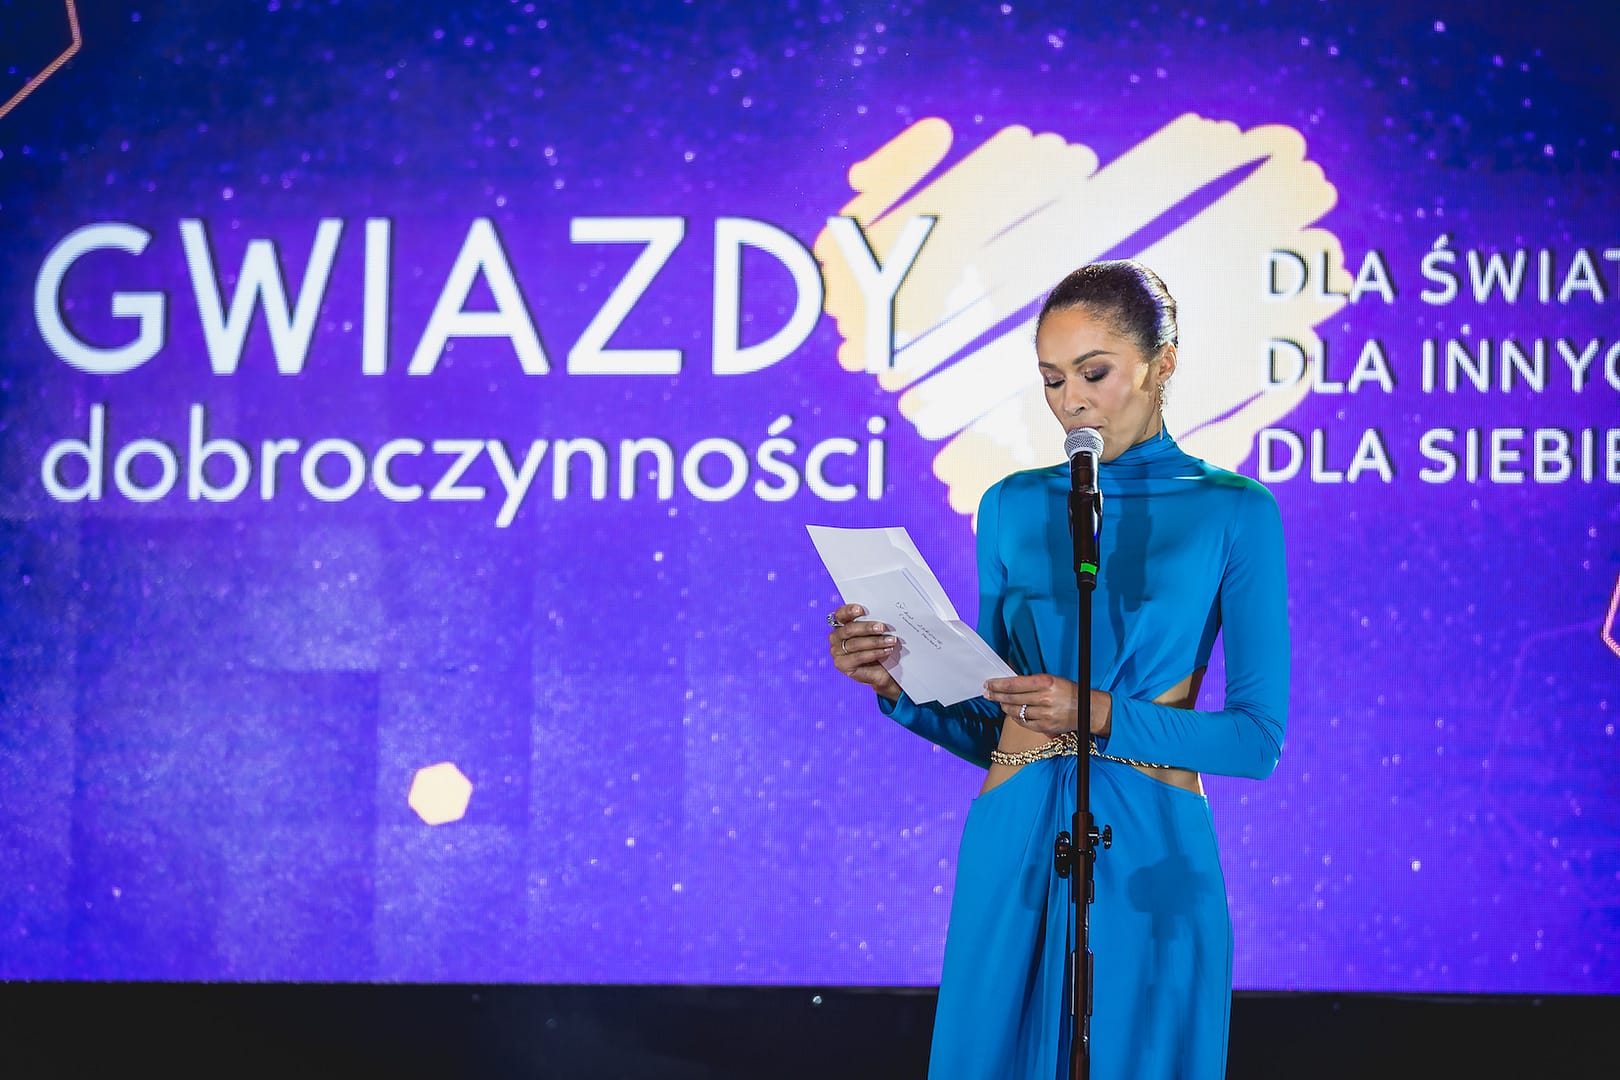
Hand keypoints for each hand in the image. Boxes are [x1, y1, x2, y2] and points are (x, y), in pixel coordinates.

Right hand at [827, 603, 901, 701]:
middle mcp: (835, 637)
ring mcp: (836, 652)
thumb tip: (882, 615)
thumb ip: (873, 623)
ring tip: (891, 641)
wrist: (882, 670)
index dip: (849, 610)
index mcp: (841, 624)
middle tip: (882, 627)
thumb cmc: (878, 647)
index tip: (861, 610)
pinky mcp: (841, 665)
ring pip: (855, 644)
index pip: (841, 614)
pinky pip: (858, 657)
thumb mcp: (876, 632)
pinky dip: (874, 653)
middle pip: (849, 629)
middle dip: (867, 627)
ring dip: (875, 641)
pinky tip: (886, 651)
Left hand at [982, 674, 1111, 736]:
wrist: (1087, 709)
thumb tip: (1008, 681)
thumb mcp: (1051, 679)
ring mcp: (1044, 715)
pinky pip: (1023, 722)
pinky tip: (1012, 712)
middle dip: (996, 695)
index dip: (997, 684)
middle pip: (1011, 698)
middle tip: (987, 693)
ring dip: (1005, 706)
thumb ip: (1030, 681)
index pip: (1013, 684)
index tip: (988, 683)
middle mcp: (1044, 698)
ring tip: (1000, 702)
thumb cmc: (1067, 691)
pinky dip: (1015, 717)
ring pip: (1015, 711)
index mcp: (1045, 682)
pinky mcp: (1045, 727)